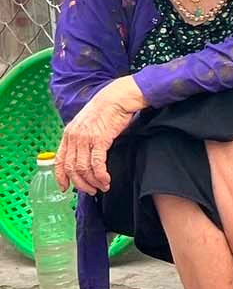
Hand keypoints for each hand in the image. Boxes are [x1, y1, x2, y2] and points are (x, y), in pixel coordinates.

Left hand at [55, 77, 143, 194]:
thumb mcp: (87, 124)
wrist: (117, 98)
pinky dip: (101, 175)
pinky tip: (106, 180)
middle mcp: (74, 138)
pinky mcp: (100, 139)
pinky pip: (97, 164)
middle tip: (91, 191)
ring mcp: (86, 139)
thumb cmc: (106, 110)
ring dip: (93, 182)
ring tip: (102, 187)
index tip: (65, 188)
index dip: (61, 177)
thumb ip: (82, 139)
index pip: (59, 161)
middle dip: (81, 184)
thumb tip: (85, 155)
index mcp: (68, 134)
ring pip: (83, 169)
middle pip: (72, 168)